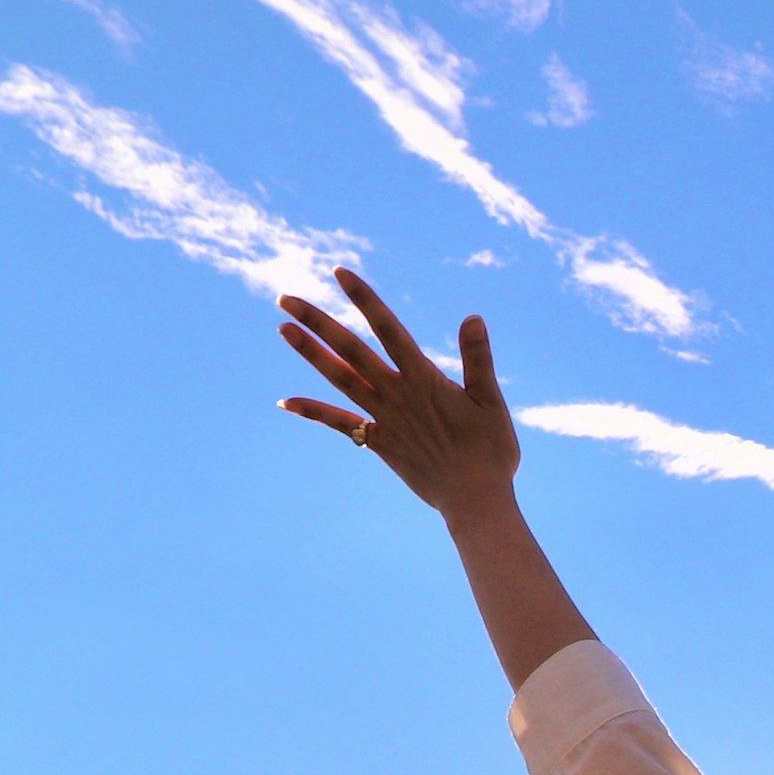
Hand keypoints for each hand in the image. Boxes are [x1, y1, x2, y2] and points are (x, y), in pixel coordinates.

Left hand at [278, 268, 522, 520]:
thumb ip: (478, 359)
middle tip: (284, 299)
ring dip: (310, 354)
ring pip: (339, 379)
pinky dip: (313, 411)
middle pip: (350, 350)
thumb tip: (472, 317)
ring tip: (282, 329)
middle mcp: (397, 395)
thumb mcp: (491, 401)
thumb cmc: (491, 452)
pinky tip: (285, 401)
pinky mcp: (379, 444)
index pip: (389, 329)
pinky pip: (340, 424)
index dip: (364, 299)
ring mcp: (384, 419)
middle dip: (318, 322)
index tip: (339, 273)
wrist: (475, 501)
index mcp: (424, 379)